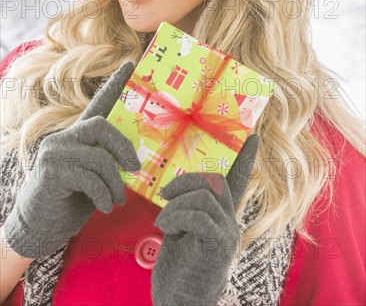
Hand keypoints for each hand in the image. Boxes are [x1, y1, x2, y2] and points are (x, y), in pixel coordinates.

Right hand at [3, 61, 140, 258]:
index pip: (99, 102)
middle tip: (134, 169)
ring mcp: (55, 150)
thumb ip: (108, 161)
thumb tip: (135, 160)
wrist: (40, 227)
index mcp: (78, 135)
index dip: (116, 83)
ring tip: (116, 200)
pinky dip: (103, 194)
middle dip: (123, 148)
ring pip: (99, 157)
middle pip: (101, 125)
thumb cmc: (72, 201)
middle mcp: (64, 136)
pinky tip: (105, 207)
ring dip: (114, 183)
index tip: (131, 63)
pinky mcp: (51, 168)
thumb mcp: (95, 177)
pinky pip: (89, 177)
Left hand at [152, 134, 259, 305]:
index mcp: (221, 216)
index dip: (245, 158)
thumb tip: (174, 190)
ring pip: (204, 195)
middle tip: (164, 195)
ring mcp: (226, 234)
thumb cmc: (179, 269)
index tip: (254, 136)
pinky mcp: (217, 246)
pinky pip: (199, 215)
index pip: (238, 180)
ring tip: (162, 222)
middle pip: (214, 181)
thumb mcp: (181, 232)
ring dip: (175, 204)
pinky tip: (166, 229)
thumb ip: (186, 209)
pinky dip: (177, 216)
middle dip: (185, 181)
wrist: (181, 305)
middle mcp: (229, 222)